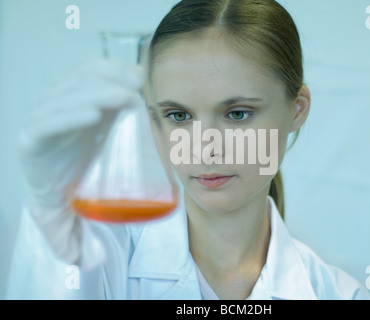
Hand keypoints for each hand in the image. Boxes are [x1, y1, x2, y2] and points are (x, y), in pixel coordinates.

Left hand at [17, 59, 144, 261]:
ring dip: (106, 78)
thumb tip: (84, 263)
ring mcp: (58, 100)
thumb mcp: (57, 217)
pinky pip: (86, 73)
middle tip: (131, 99)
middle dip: (96, 93)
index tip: (95, 118)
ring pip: (77, 79)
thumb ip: (67, 238)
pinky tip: (129, 74)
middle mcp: (42, 118)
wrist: (57, 168)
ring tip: (136, 85)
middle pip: (64, 95)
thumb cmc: (59, 190)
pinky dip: (108, 69)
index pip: (43, 125)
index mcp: (33, 147)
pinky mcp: (76, 91)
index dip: (66, 118)